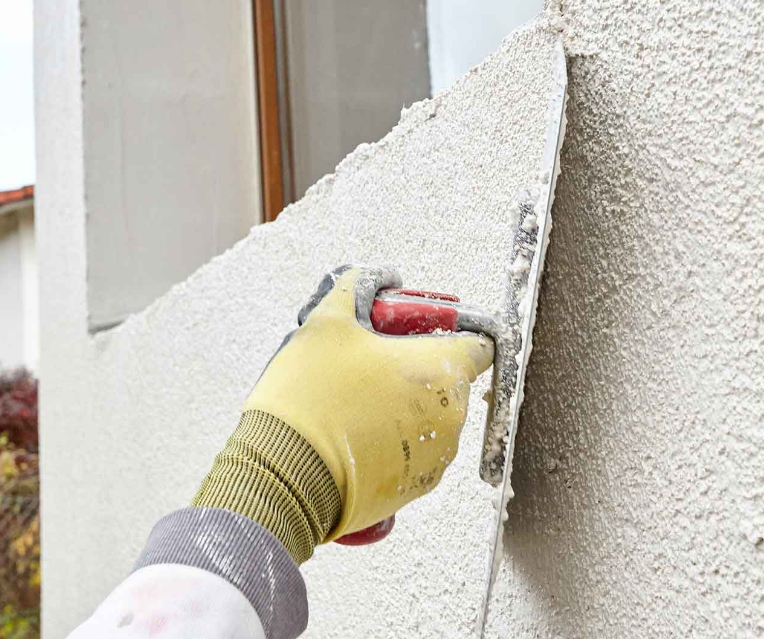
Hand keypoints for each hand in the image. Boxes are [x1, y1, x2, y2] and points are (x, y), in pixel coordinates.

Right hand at [193, 266, 492, 562]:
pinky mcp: (415, 489)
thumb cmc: (311, 396)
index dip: (455, 330)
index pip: (480, 343)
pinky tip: (355, 433)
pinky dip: (393, 443)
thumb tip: (380, 274)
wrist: (283, 475)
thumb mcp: (327, 322)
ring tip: (357, 401)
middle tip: (373, 362)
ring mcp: (437, 458)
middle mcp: (452, 416)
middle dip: (418, 369)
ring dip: (406, 407)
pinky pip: (415, 454)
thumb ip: (357, 286)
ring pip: (432, 419)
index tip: (422, 330)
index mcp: (442, 370)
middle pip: (450, 380)